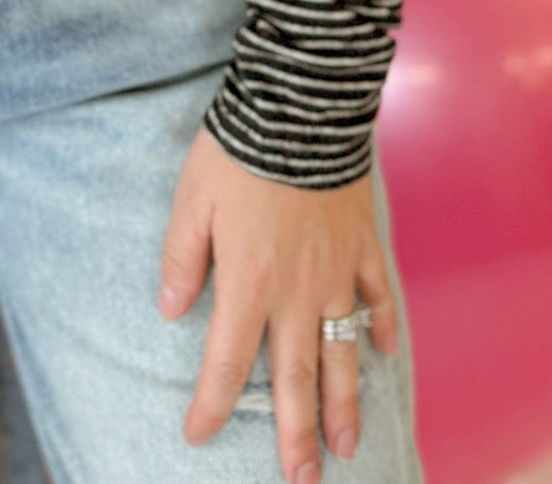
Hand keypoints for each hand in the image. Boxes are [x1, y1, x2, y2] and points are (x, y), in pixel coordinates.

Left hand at [158, 127, 398, 477]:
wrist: (301, 105)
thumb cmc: (238, 149)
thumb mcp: (190, 200)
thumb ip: (180, 259)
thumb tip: (168, 312)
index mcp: (248, 283)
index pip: (227, 361)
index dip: (213, 404)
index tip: (200, 435)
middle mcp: (296, 291)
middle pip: (296, 378)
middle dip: (296, 436)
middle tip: (301, 479)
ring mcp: (336, 271)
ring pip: (343, 352)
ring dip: (344, 403)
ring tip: (345, 446)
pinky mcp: (361, 244)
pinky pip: (376, 296)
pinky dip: (381, 326)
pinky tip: (383, 353)